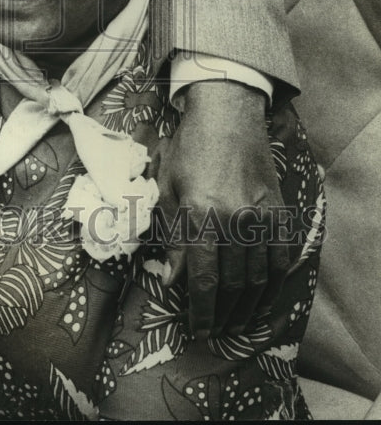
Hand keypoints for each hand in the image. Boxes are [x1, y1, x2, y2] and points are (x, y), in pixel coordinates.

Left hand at [154, 81, 289, 338]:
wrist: (226, 115)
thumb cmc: (188, 150)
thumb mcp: (166, 189)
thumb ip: (170, 237)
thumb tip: (171, 280)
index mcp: (201, 215)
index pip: (204, 280)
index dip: (202, 312)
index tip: (199, 331)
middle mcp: (234, 220)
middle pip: (233, 284)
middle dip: (224, 314)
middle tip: (216, 331)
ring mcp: (261, 216)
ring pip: (258, 276)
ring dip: (248, 305)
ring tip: (237, 321)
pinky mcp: (279, 211)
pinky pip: (280, 257)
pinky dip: (273, 281)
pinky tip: (262, 294)